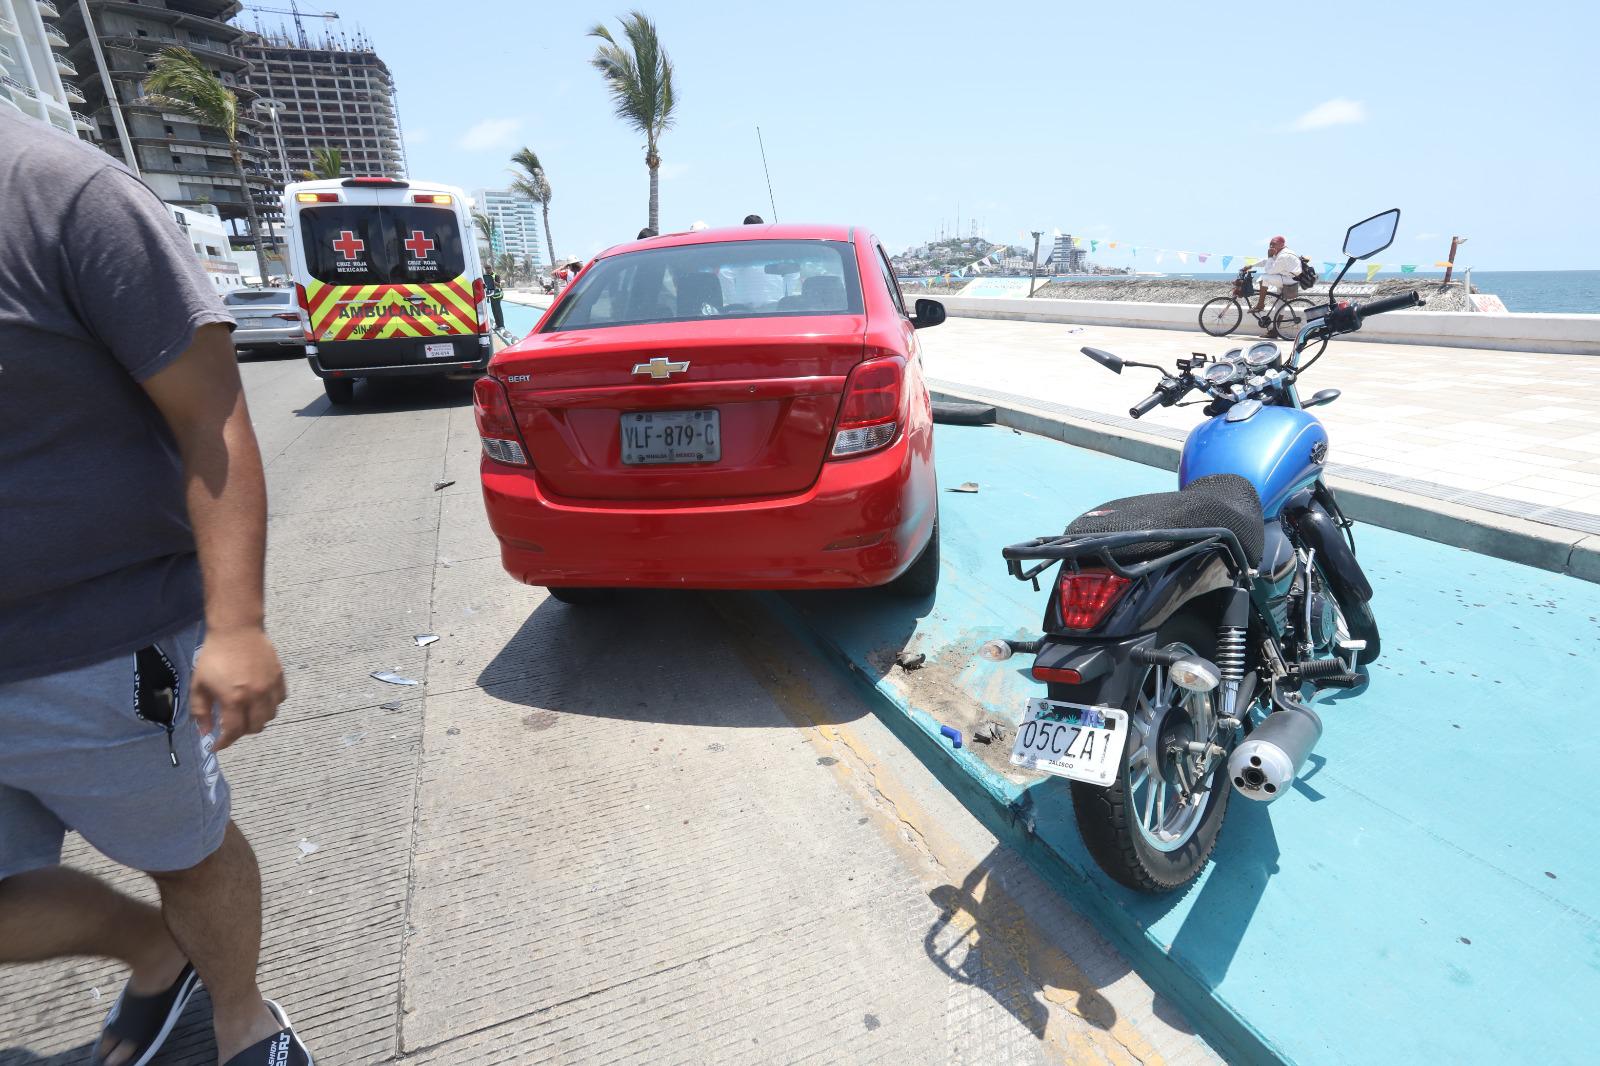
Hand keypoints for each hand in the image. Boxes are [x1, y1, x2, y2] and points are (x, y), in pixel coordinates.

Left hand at [191, 626, 286, 750]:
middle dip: (241, 732)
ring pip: (270, 716)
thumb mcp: (199, 684)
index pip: (233, 731)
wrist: (236, 630)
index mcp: (233, 699)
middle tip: (231, 726)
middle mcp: (255, 697)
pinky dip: (270, 706)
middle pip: (255, 727)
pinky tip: (260, 700)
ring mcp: (270, 687)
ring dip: (258, 720)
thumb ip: (201, 711)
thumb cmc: (214, 657)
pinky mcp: (279, 678)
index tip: (216, 745)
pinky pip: (280, 700)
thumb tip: (206, 732)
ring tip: (247, 714)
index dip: (224, 743)